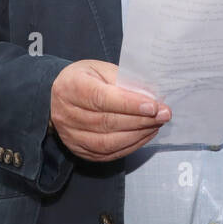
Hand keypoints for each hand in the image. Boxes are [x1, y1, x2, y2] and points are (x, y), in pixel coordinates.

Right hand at [50, 60, 169, 161]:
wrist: (59, 97)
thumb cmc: (84, 79)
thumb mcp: (101, 69)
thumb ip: (123, 81)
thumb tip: (149, 96)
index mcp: (71, 87)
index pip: (101, 98)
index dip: (129, 104)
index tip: (153, 106)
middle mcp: (66, 114)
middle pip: (107, 121)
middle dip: (140, 119)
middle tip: (163, 115)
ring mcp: (71, 135)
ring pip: (108, 142)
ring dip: (138, 134)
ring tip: (157, 124)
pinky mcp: (79, 150)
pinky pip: (108, 153)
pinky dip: (131, 145)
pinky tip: (145, 134)